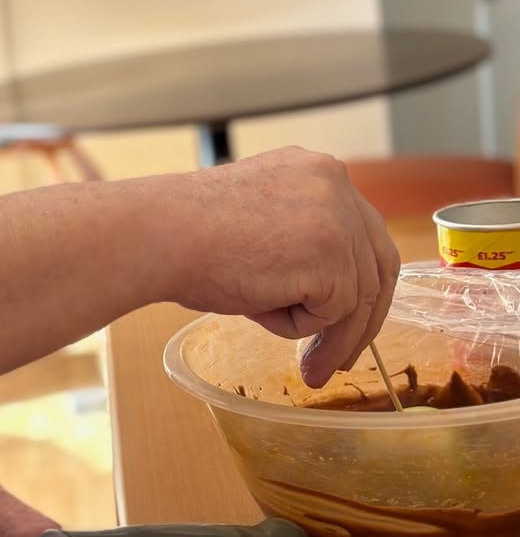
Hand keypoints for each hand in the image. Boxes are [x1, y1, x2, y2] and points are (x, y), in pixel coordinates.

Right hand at [158, 147, 399, 386]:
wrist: (160, 233)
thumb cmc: (186, 232)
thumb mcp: (258, 218)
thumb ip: (297, 235)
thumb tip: (320, 287)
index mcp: (314, 169)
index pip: (362, 231)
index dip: (358, 282)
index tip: (345, 319)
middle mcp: (334, 183)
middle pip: (376, 263)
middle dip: (361, 319)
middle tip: (341, 358)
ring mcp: (338, 218)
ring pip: (356, 296)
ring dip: (328, 335)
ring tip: (308, 367)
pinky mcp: (332, 257)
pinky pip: (332, 312)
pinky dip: (299, 326)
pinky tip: (258, 309)